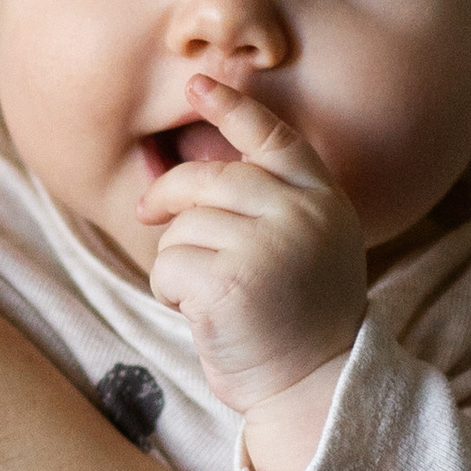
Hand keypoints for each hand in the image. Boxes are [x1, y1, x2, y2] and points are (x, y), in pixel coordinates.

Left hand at [139, 72, 366, 470]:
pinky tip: (198, 313)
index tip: (199, 83)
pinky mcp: (231, 283)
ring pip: (181, 226)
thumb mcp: (309, 248)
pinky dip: (168, 291)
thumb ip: (275, 205)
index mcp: (323, 199)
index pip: (274, 138)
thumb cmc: (299, 320)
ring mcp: (269, 246)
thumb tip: (191, 176)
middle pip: (205, 178)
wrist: (316, 387)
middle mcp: (301, 214)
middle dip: (168, 198)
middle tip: (146, 216)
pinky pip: (167, 265)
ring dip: (177, 262)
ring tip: (209, 295)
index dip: (234, 107)